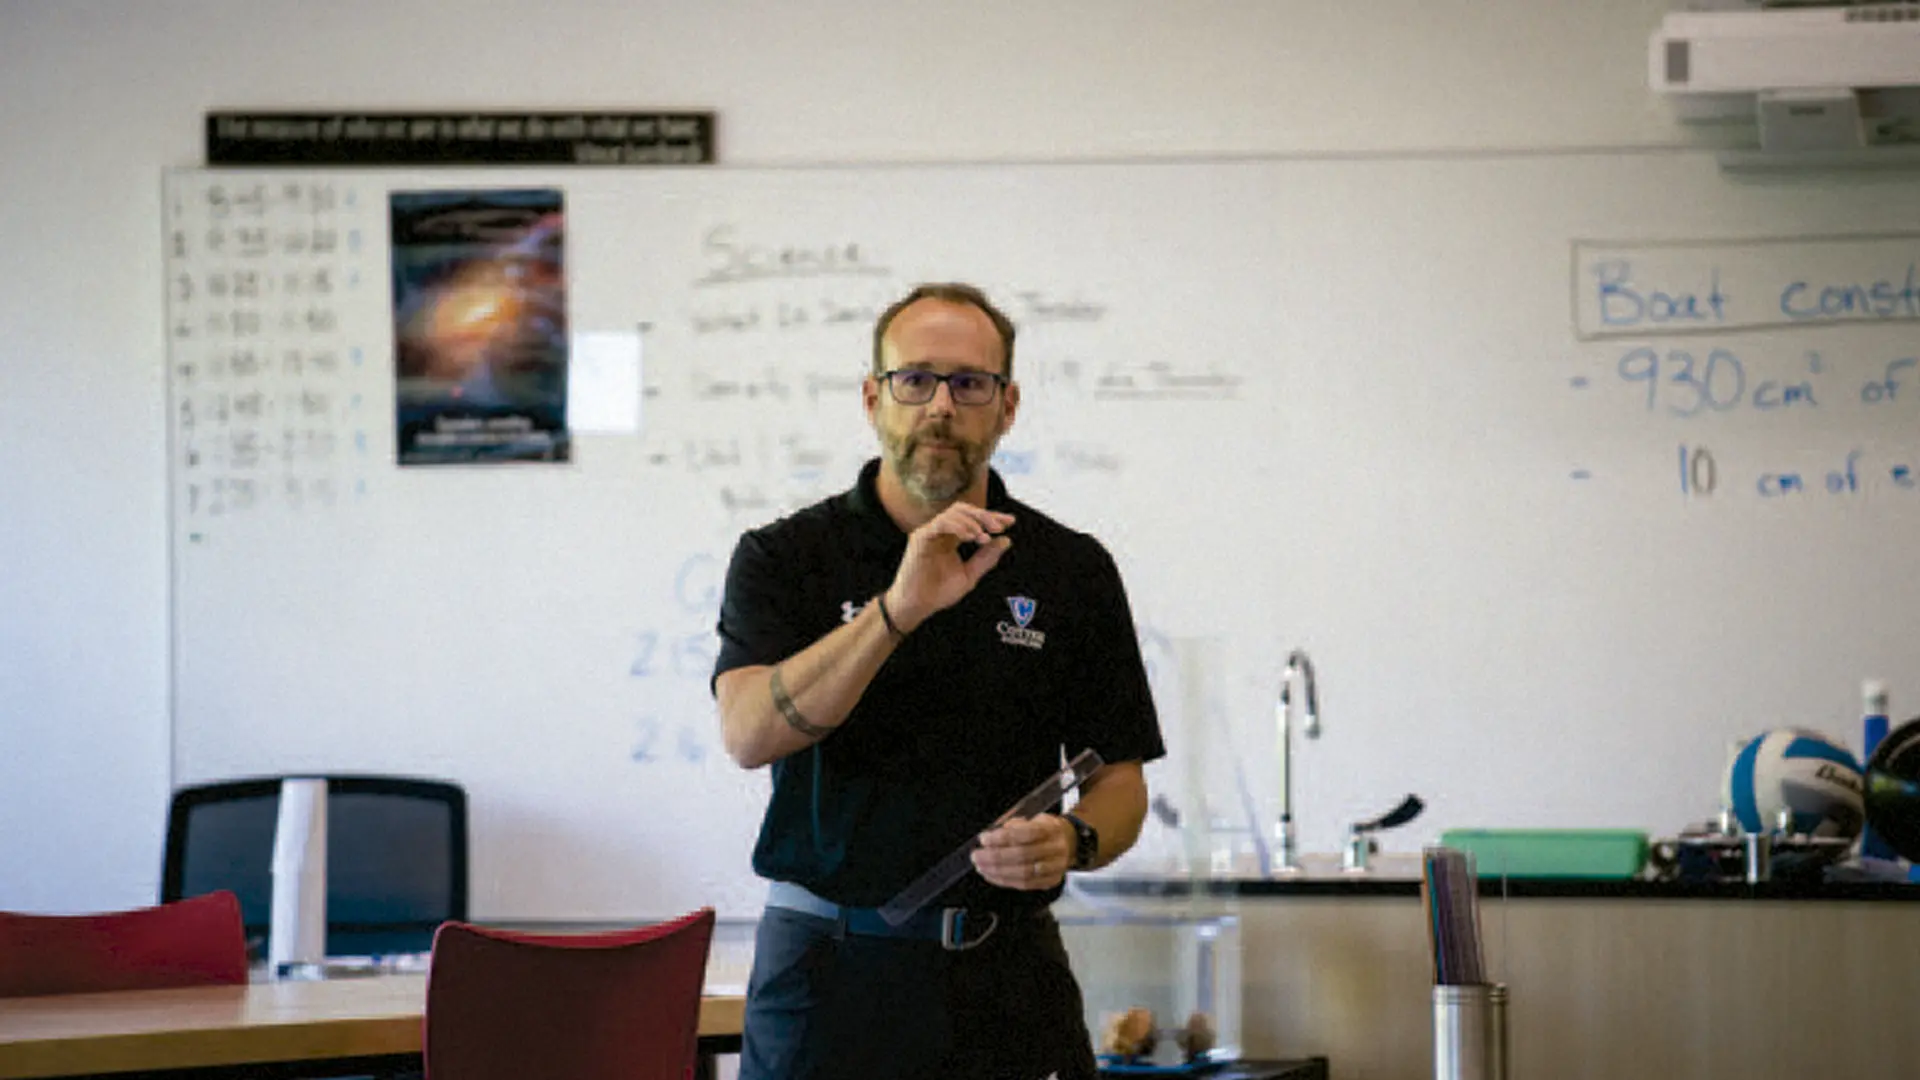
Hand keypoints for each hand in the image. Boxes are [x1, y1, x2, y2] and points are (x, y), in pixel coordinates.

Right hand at [886, 503, 1013, 630]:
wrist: (917, 606)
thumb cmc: (938, 593)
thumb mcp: (969, 575)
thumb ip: (986, 558)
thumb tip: (1006, 540)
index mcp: (952, 538)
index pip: (973, 519)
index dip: (992, 518)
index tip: (1010, 522)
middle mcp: (941, 532)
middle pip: (965, 510)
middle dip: (985, 516)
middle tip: (999, 527)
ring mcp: (930, 533)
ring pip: (954, 513)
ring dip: (973, 521)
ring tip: (984, 536)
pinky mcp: (920, 538)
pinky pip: (941, 523)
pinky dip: (958, 526)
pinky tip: (971, 536)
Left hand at [971, 814, 1073, 890]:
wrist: (1068, 842)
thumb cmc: (1044, 829)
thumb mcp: (1032, 818)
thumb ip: (1013, 825)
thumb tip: (991, 835)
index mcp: (1051, 828)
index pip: (1025, 833)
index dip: (1002, 837)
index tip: (984, 838)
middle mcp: (1056, 848)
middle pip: (1023, 855)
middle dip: (995, 857)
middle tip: (977, 855)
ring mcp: (1055, 867)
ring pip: (1023, 873)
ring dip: (997, 871)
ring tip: (981, 866)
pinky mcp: (1051, 881)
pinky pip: (1025, 885)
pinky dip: (1004, 881)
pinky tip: (991, 875)